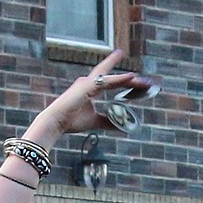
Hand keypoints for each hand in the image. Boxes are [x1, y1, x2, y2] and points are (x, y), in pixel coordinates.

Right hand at [36, 50, 151, 140]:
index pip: (110, 80)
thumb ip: (107, 122)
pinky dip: (120, 79)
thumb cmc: (71, 121)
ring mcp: (88, 83)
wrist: (56, 122)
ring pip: (113, 79)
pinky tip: (132, 77)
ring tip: (144, 81)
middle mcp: (89, 82)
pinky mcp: (87, 86)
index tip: (135, 75)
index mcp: (90, 88)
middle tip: (146, 81)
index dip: (122, 78)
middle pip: (114, 77)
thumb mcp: (95, 121)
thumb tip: (121, 127)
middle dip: (130, 79)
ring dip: (129, 79)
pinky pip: (107, 82)